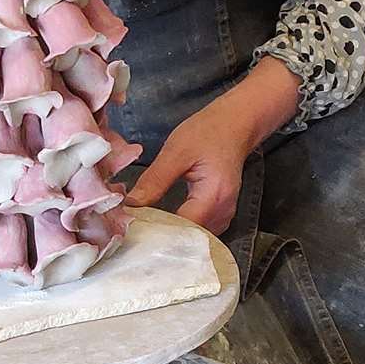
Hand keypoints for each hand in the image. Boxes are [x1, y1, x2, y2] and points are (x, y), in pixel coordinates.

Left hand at [124, 94, 255, 234]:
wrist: (234, 125)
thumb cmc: (208, 133)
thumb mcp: (175, 152)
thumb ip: (155, 180)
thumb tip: (131, 204)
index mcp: (213, 198)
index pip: (181, 229)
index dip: (156, 230)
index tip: (132, 226)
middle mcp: (223, 213)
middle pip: (189, 238)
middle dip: (161, 235)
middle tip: (135, 227)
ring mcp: (224, 216)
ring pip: (194, 237)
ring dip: (172, 233)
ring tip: (146, 224)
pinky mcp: (220, 214)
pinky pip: (199, 229)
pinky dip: (182, 226)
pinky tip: (164, 219)